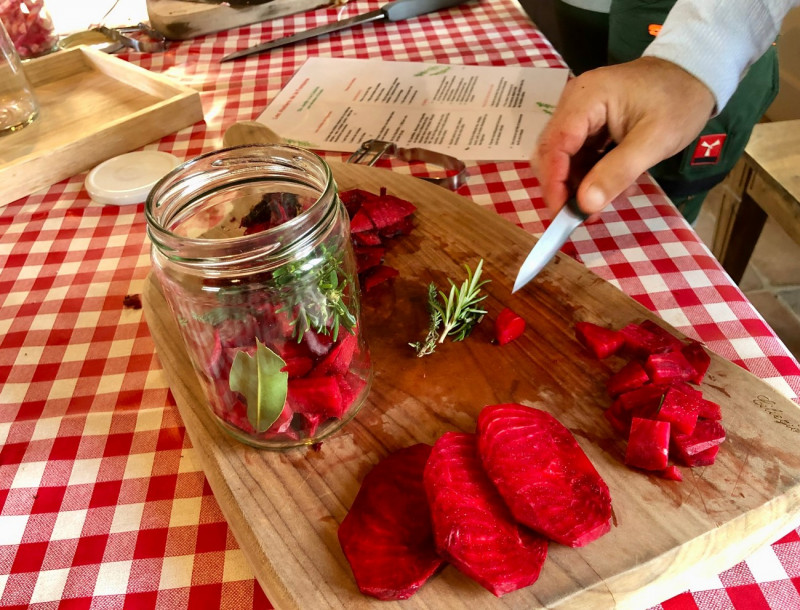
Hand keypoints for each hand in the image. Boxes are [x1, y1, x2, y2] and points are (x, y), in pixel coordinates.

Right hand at [533, 57, 715, 216]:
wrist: (695, 74)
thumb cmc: (679, 102)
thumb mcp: (654, 140)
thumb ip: (618, 172)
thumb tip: (585, 205)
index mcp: (586, 97)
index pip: (555, 144)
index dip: (553, 182)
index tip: (561, 214)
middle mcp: (574, 102)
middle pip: (552, 152)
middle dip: (562, 187)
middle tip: (582, 215)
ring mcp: (579, 113)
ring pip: (563, 158)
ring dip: (578, 184)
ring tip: (603, 205)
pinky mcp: (588, 124)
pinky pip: (578, 155)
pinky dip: (590, 175)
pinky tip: (612, 187)